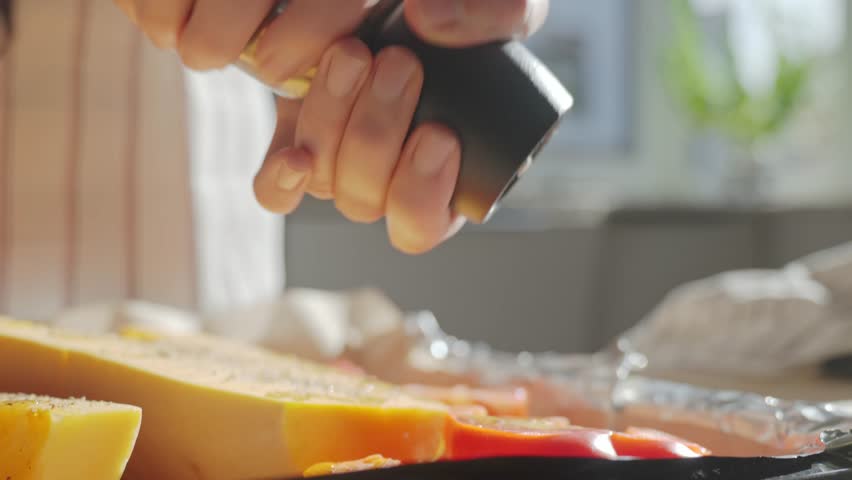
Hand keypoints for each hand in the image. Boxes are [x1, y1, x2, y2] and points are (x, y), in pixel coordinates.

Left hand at [115, 0, 548, 253]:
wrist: (401, 10)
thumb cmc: (460, 17)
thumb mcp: (502, 7)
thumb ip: (490, 16)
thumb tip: (427, 20)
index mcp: (442, 176)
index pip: (423, 222)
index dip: (424, 193)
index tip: (438, 133)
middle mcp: (386, 180)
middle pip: (366, 199)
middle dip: (380, 133)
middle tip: (400, 64)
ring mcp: (336, 162)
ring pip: (324, 181)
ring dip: (336, 120)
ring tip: (354, 55)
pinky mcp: (294, 140)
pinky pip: (275, 190)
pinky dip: (282, 178)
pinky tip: (294, 154)